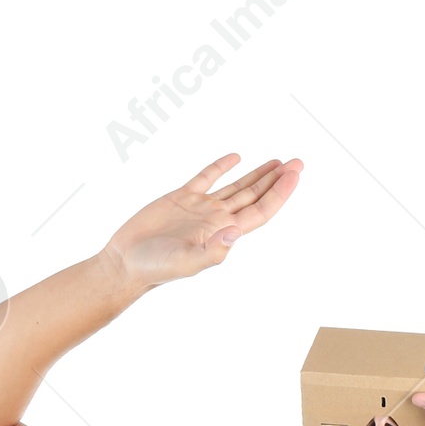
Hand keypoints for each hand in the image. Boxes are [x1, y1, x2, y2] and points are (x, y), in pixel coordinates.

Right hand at [101, 154, 302, 294]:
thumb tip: (236, 232)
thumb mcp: (186, 262)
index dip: (279, 193)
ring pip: (236, 186)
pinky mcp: (181, 198)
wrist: (126, 263)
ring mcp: (200, 207)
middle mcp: (216, 219)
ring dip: (258, 174)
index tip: (295, 174)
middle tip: (298, 162)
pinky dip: (222, 166)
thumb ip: (212, 250)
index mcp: (223, 232)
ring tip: (278, 162)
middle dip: (277, 180)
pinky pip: (206, 177)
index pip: (260, 210)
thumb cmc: (156, 268)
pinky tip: (236, 157)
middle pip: (255, 196)